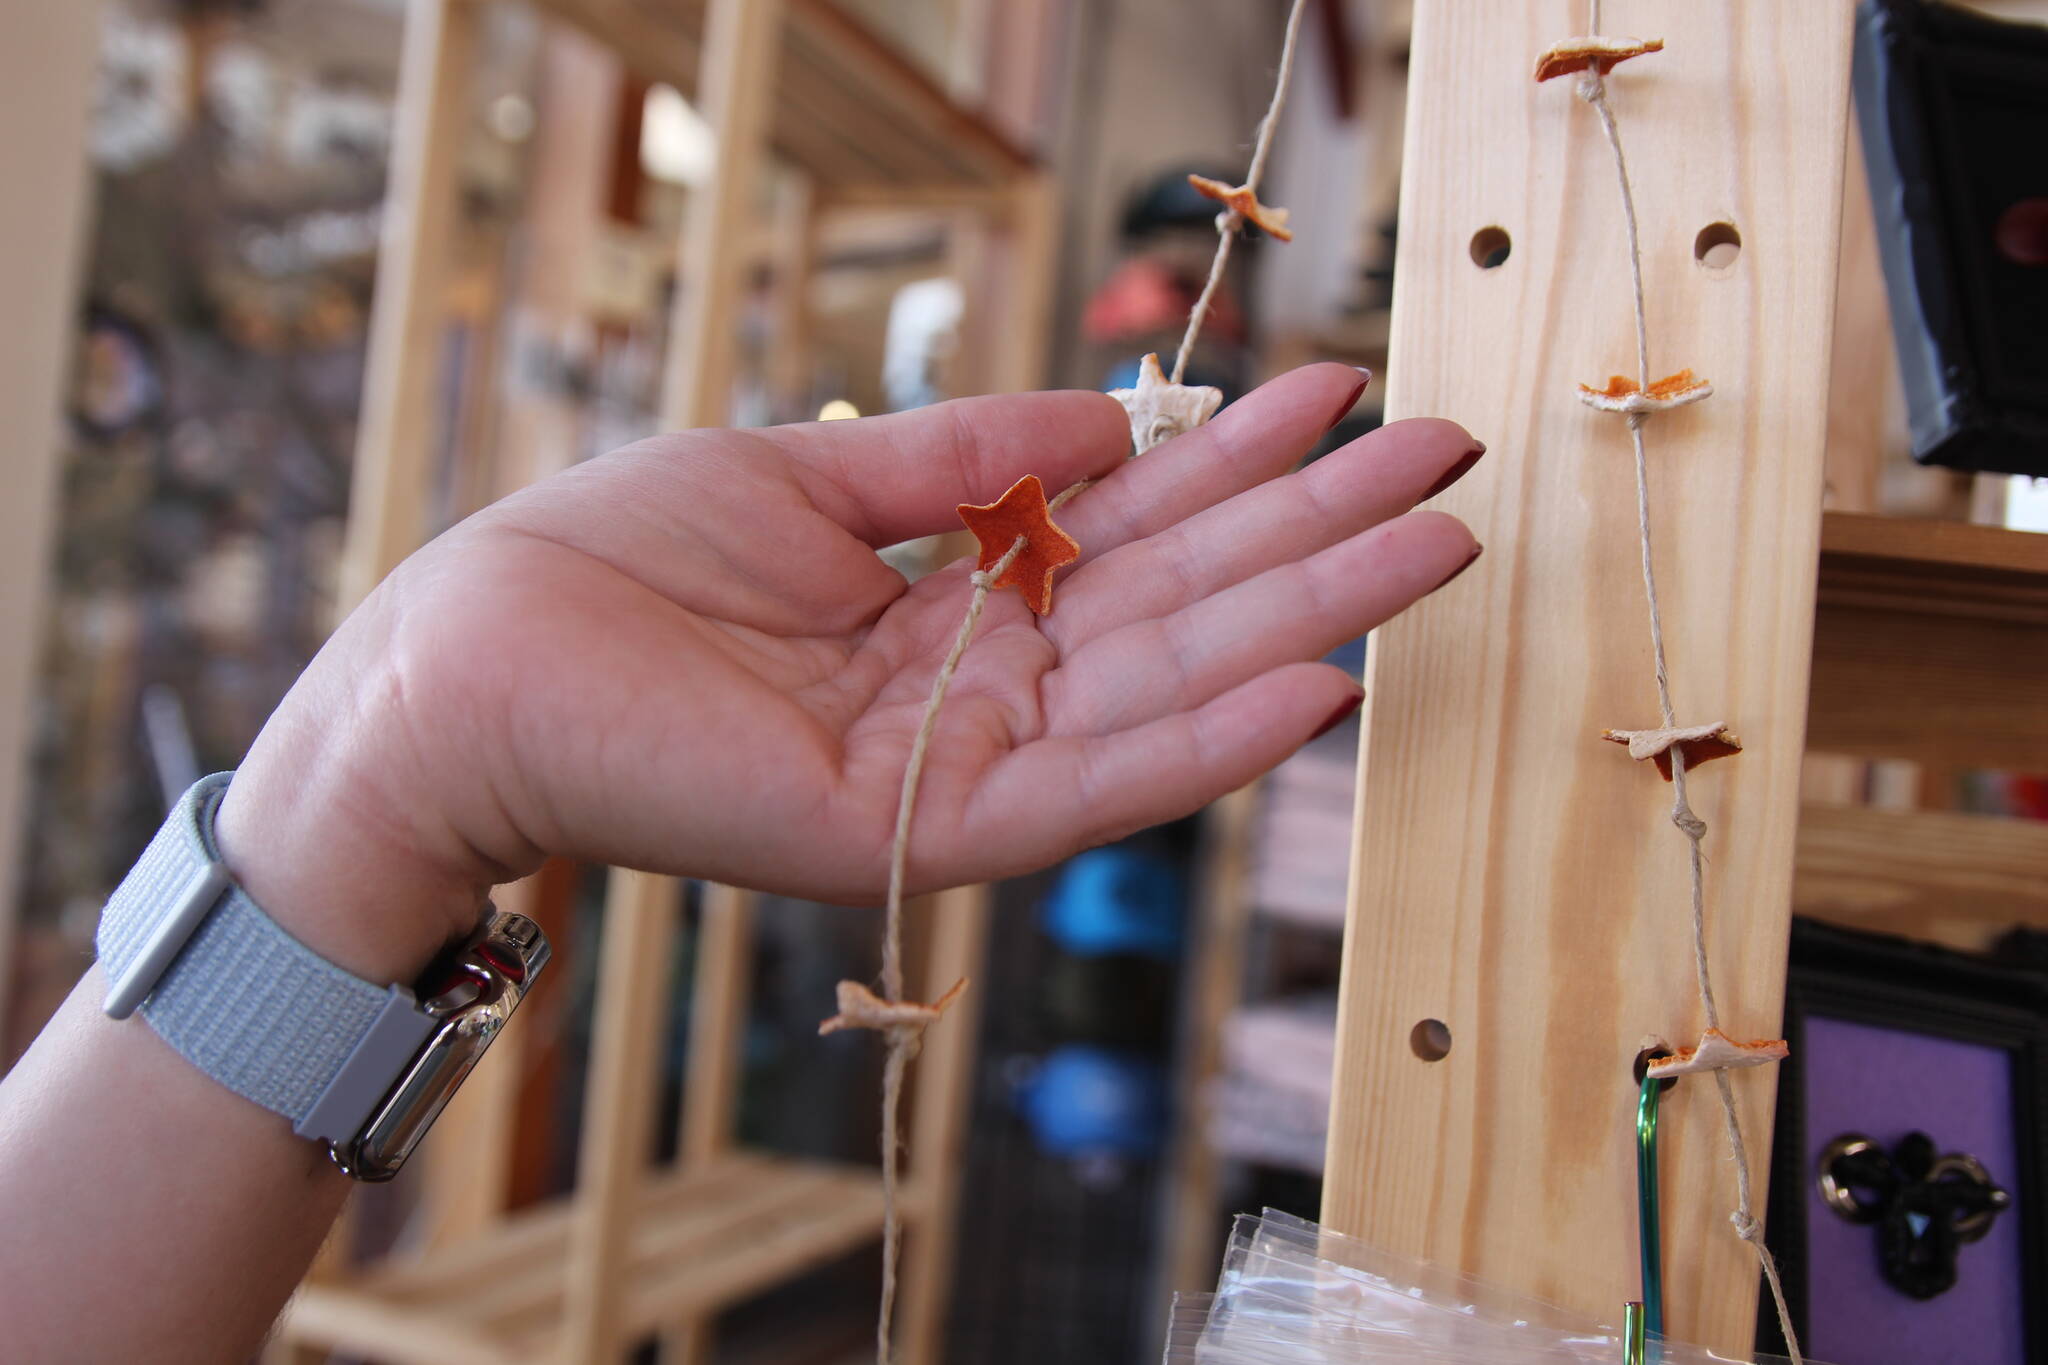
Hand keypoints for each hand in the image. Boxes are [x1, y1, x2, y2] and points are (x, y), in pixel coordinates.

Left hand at [218, 364, 1480, 970]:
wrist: (473, 662)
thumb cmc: (617, 563)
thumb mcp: (810, 479)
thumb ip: (962, 460)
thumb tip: (1108, 419)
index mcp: (958, 603)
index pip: (1132, 530)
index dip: (1239, 459)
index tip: (1341, 385)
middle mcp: (983, 690)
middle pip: (1181, 604)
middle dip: (1316, 529)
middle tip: (1451, 456)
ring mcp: (962, 767)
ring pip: (1165, 688)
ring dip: (1305, 616)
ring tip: (1433, 542)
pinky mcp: (921, 829)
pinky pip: (1090, 785)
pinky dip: (1204, 741)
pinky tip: (1317, 679)